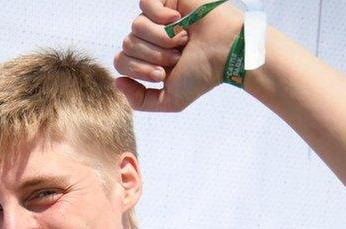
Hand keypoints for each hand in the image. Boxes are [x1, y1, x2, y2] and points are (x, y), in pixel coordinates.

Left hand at [113, 0, 242, 111]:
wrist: (228, 51)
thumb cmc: (203, 74)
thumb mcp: (171, 100)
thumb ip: (140, 102)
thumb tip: (117, 82)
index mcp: (148, 59)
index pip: (120, 62)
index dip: (138, 70)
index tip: (164, 74)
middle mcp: (150, 38)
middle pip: (127, 45)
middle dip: (153, 56)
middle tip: (177, 57)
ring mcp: (157, 18)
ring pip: (136, 26)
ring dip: (161, 38)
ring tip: (183, 40)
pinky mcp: (166, 0)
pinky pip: (145, 4)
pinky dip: (161, 15)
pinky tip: (178, 20)